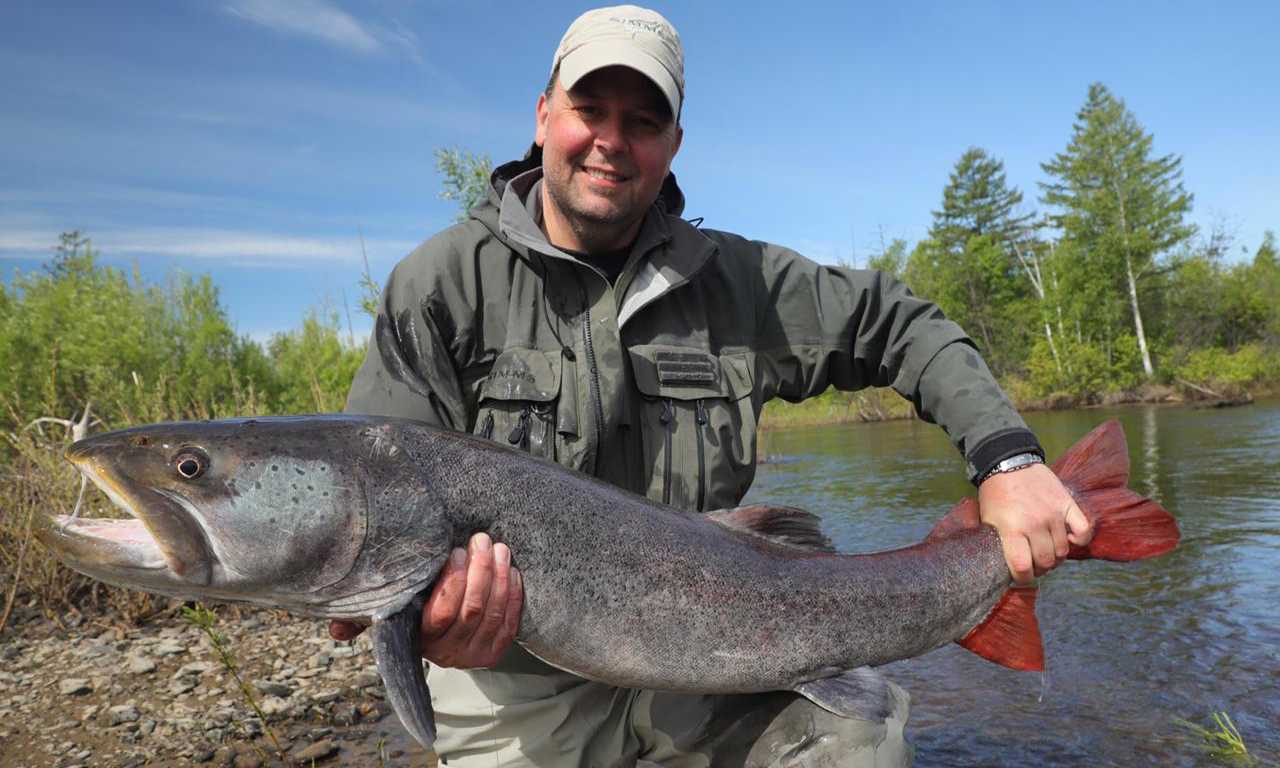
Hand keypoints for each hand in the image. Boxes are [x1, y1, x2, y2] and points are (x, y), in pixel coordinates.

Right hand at [328, 532, 523, 667]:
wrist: (446, 634)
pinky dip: (513, 594)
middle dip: (480, 571)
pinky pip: (511, 622)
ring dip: (499, 576)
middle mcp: (449, 654)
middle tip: (482, 540)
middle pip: (472, 610)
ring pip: (494, 613)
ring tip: (498, 548)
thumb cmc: (414, 608)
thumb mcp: (390, 610)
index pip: (441, 614)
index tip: (456, 550)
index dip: (453, 581)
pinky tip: (511, 570)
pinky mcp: (496, 651)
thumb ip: (363, 615)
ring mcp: (475, 655)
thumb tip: (336, 630)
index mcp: (421, 640)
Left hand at [977, 463, 1092, 584]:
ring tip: (1047, 553)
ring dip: (1056, 557)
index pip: (1022, 567)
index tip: (1021, 577)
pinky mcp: (1066, 504)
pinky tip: (1069, 540)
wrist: (1009, 461)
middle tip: (1034, 565)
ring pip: (1063, 550)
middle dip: (1039, 569)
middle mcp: (1035, 524)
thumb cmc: (995, 493)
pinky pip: (1084, 530)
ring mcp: (1053, 514)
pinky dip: (1080, 540)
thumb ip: (998, 541)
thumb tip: (1005, 564)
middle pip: (1046, 562)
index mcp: (1011, 529)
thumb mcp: (987, 519)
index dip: (1022, 578)